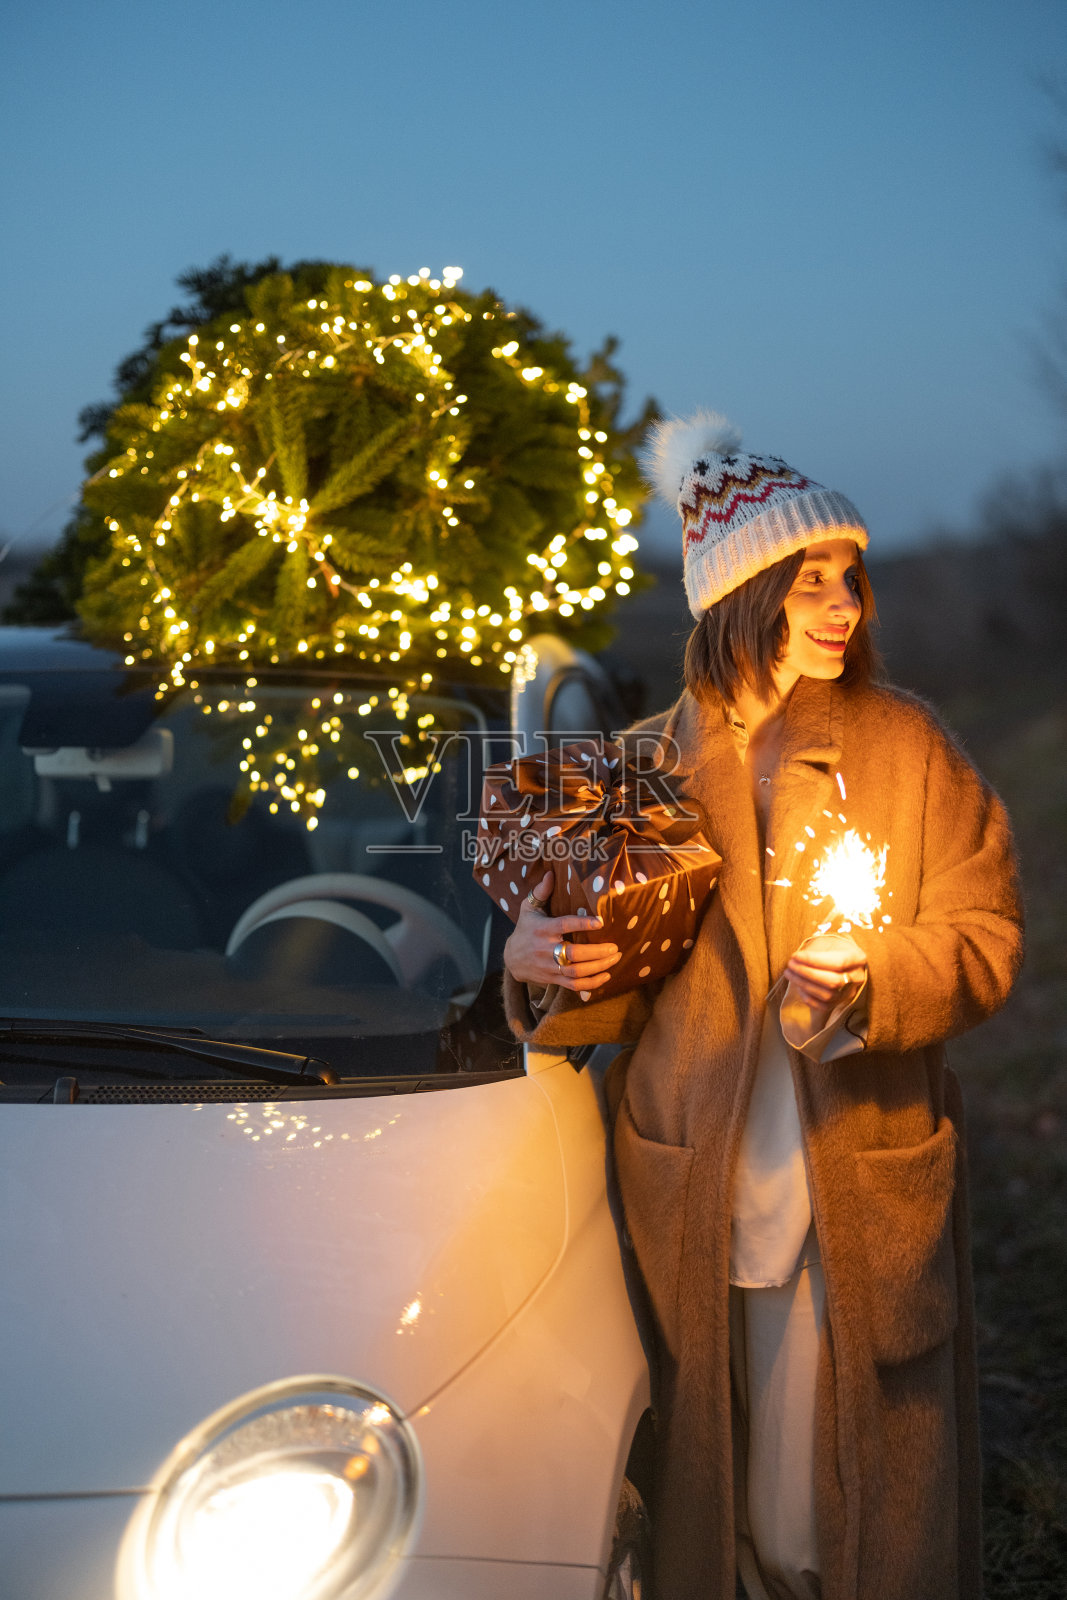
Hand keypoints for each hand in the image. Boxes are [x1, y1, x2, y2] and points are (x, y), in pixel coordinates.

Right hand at [502, 870, 621, 992]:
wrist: (511, 958)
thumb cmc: (525, 929)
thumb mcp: (528, 908)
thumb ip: (541, 892)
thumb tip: (551, 874)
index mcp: (542, 929)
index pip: (564, 925)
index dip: (582, 923)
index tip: (601, 921)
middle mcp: (545, 949)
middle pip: (574, 954)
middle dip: (597, 952)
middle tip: (615, 947)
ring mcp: (549, 967)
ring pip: (576, 972)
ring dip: (598, 967)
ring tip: (614, 959)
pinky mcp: (553, 979)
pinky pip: (574, 985)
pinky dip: (592, 983)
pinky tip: (606, 975)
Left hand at [784, 932, 866, 1009]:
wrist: (841, 959)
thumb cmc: (832, 947)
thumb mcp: (827, 940)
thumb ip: (816, 948)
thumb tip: (798, 958)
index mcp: (858, 958)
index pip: (838, 962)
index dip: (814, 961)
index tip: (795, 955)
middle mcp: (858, 977)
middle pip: (833, 981)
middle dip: (807, 974)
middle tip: (790, 965)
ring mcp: (850, 992)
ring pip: (828, 995)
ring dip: (804, 985)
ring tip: (790, 973)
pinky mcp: (840, 1003)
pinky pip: (824, 1006)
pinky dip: (808, 998)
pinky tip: (799, 987)